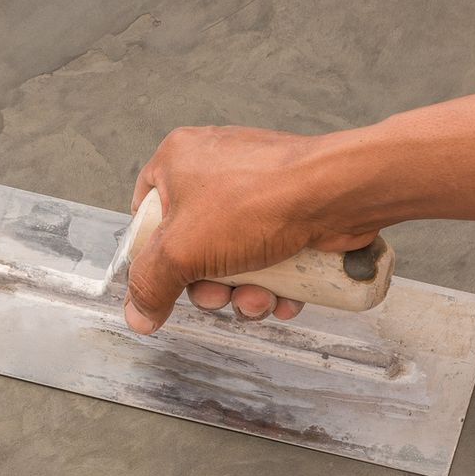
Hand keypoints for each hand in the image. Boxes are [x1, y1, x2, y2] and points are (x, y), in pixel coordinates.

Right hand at [123, 125, 379, 333]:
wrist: (337, 192)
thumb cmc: (256, 201)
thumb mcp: (182, 250)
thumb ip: (150, 285)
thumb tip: (137, 315)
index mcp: (178, 160)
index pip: (146, 210)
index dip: (152, 251)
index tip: (167, 278)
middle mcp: (215, 168)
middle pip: (193, 245)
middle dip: (209, 285)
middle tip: (221, 298)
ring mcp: (255, 189)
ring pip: (234, 256)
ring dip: (244, 292)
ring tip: (260, 299)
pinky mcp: (289, 210)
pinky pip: (269, 254)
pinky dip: (274, 281)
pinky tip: (285, 298)